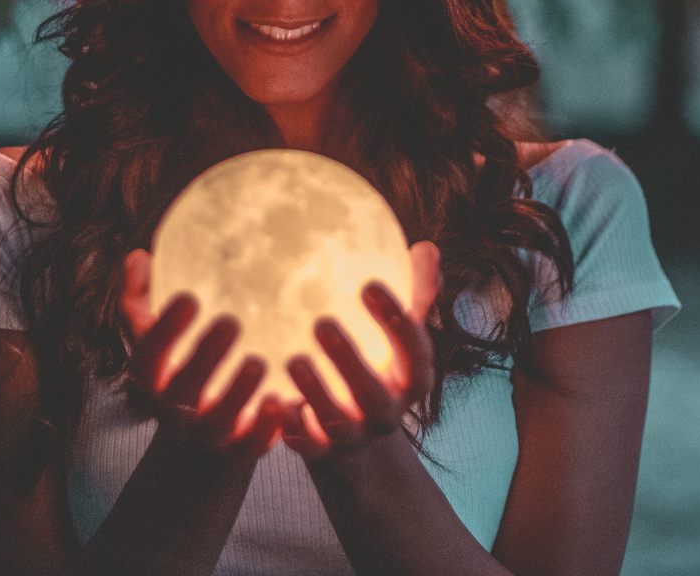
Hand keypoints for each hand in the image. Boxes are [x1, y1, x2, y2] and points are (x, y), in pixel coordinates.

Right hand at [120, 249, 283, 458]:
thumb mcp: (156, 340)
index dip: (166, 330)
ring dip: (238, 393)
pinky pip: (253, 445)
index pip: (149, 357)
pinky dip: (268, 428)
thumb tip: (138, 256)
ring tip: (258, 361)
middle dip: (205, 357)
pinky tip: (284, 402)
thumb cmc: (179, 371)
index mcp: (151, 380)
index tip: (189, 297)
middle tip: (230, 322)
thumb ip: (142, 300)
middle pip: (184, 389)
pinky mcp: (241, 450)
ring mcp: (208, 434)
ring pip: (220, 420)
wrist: (198, 444)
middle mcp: (175, 411)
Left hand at [282, 240, 440, 459]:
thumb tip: (427, 248)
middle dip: (350, 360)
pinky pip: (304, 444)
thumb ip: (414, 294)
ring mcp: (353, 436)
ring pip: (336, 421)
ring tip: (293, 359)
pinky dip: (290, 425)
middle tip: (322, 322)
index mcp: (410, 379)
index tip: (368, 285)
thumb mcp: (398, 335)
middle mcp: (385, 411)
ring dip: (316, 392)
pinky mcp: (320, 452)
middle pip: (373, 393)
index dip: (396, 323)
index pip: (414, 353)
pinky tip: (271, 400)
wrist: (356, 439)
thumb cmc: (376, 364)